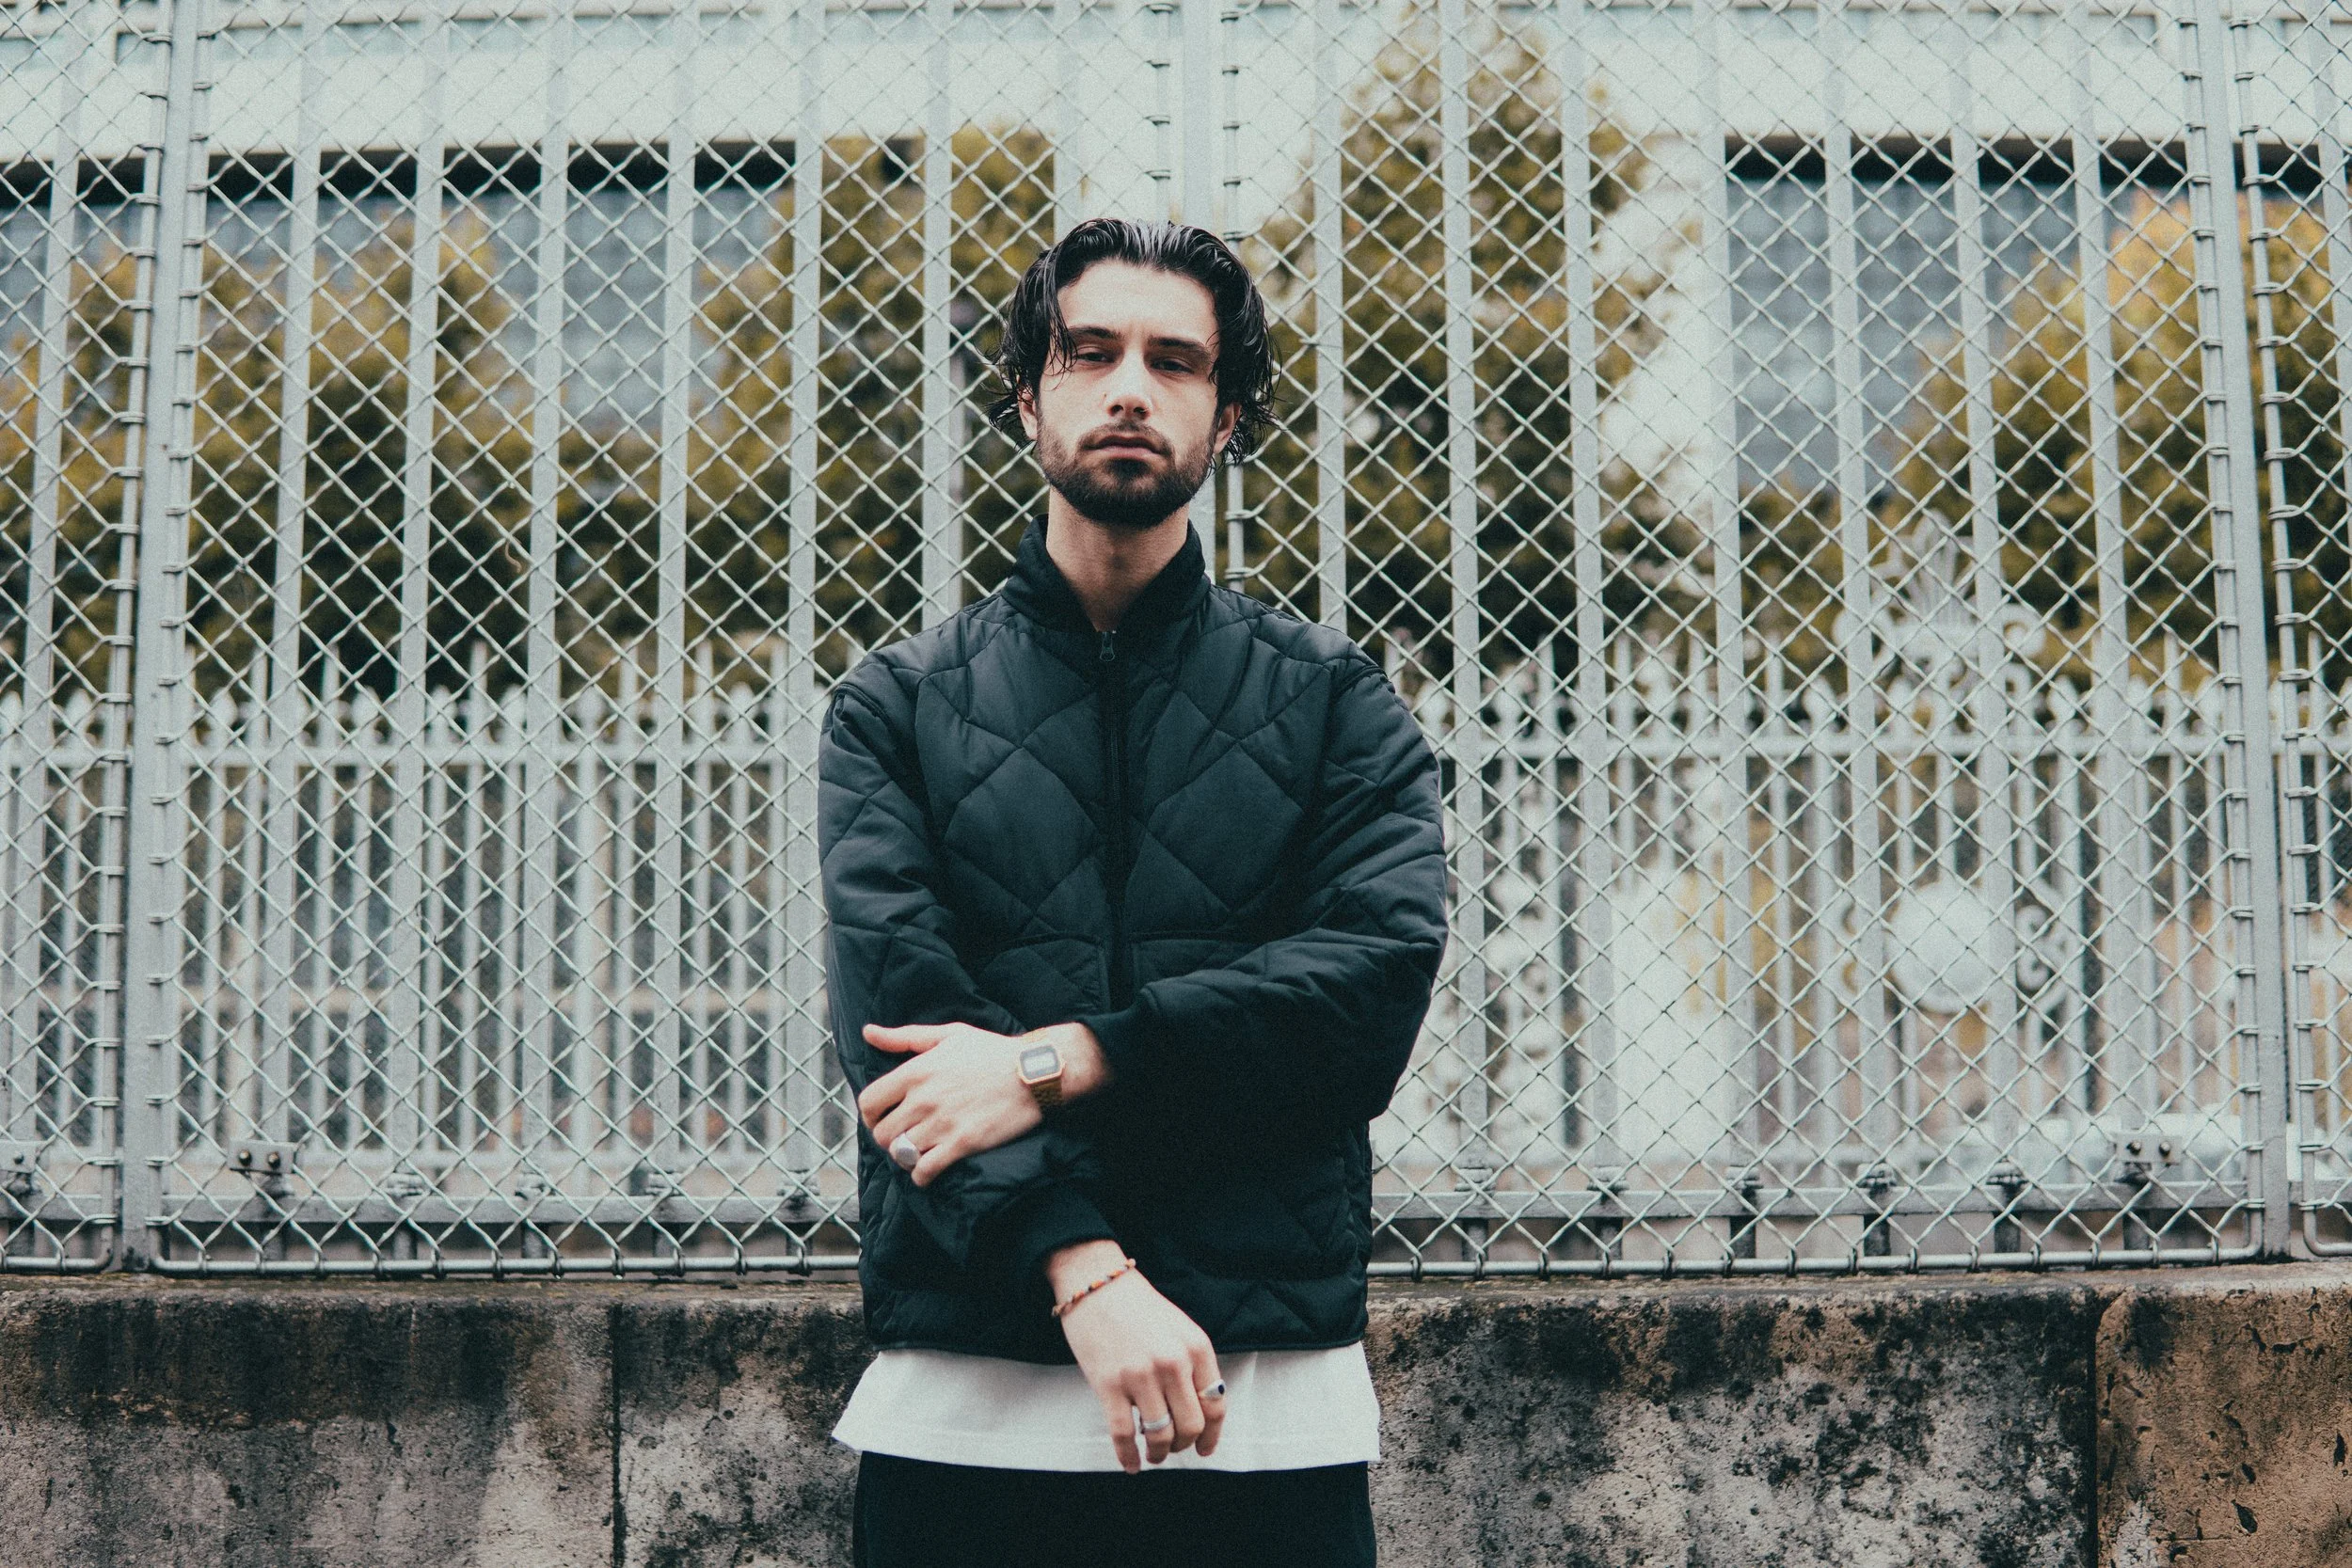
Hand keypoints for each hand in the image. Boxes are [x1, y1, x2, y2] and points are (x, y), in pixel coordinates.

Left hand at [858, 1021, 1108, 1185]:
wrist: (1034, 1073)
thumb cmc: (993, 1052)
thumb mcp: (948, 1035)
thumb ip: (905, 1037)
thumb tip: (868, 1033)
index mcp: (916, 1071)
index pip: (869, 1102)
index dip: (870, 1114)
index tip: (882, 1117)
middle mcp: (923, 1099)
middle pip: (881, 1133)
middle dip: (888, 1138)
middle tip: (903, 1136)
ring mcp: (942, 1124)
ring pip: (900, 1154)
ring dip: (905, 1156)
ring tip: (918, 1151)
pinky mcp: (962, 1144)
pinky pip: (924, 1171)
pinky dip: (921, 1175)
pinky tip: (929, 1168)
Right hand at [1048, 1239, 1225, 1472]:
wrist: (1096, 1283)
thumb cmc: (1137, 1307)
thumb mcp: (1179, 1329)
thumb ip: (1193, 1365)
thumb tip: (1201, 1411)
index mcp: (1196, 1348)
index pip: (1216, 1405)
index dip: (1212, 1434)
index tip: (1204, 1448)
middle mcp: (1173, 1362)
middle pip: (1191, 1426)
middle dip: (1183, 1445)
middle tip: (1173, 1447)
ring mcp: (1141, 1375)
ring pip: (1160, 1435)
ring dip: (1158, 1453)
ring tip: (1152, 1453)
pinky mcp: (1109, 1384)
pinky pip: (1124, 1435)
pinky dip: (1128, 1456)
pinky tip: (1130, 1463)